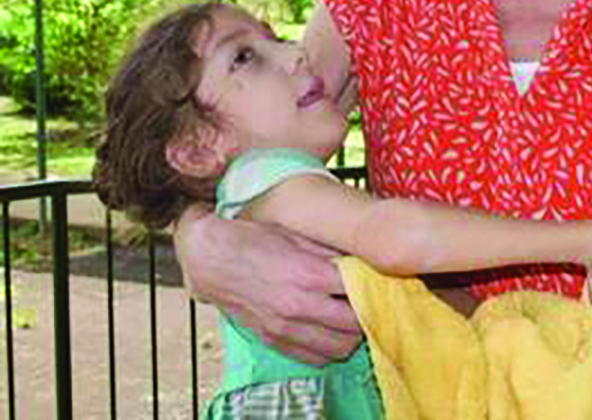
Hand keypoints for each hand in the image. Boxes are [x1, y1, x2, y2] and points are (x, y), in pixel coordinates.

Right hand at [174, 204, 362, 364]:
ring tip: (352, 317)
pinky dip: (329, 349)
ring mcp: (286, 327)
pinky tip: (330, 332)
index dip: (373, 284)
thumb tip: (359, 256)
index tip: (378, 279)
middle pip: (355, 325)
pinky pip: (314, 358)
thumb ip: (330, 250)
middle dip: (368, 313)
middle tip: (370, 299)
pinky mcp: (274, 340)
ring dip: (352, 336)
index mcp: (309, 273)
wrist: (211, 259)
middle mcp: (299, 305)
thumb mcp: (297, 234)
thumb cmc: (254, 240)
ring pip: (339, 348)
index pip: (359, 289)